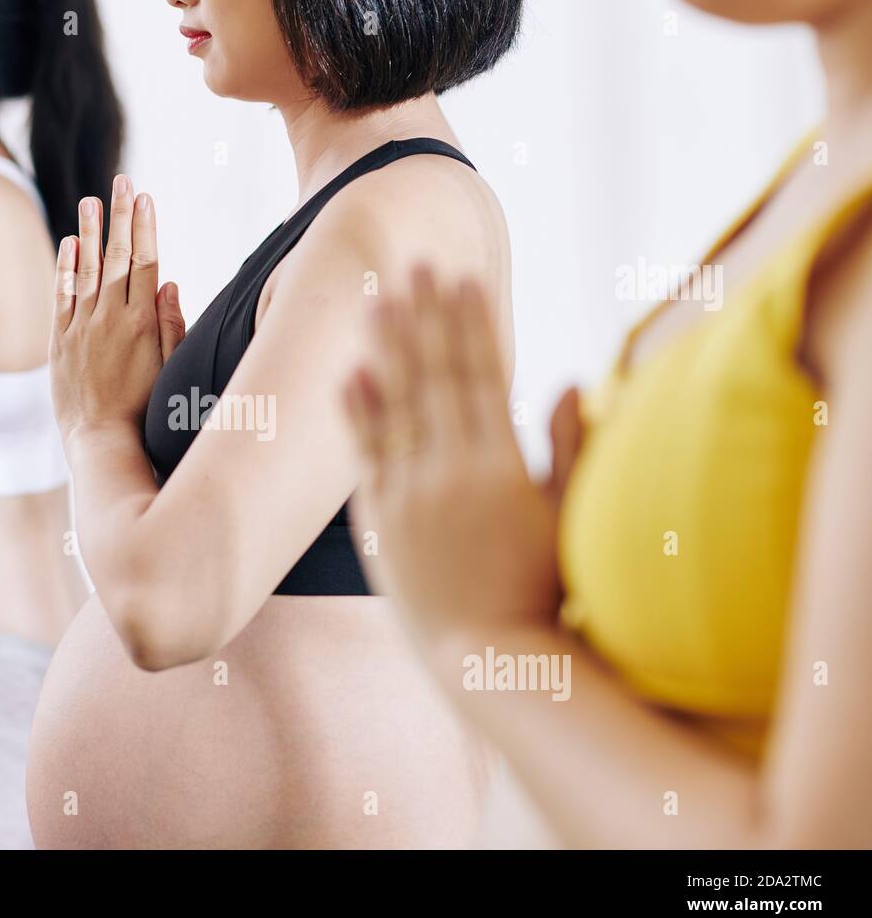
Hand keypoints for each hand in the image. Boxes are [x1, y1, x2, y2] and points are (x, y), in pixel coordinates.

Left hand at [50, 175, 184, 443]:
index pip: (146, 262)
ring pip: (87, 270)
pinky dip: (65, 268)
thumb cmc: (145, 410)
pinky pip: (62, 296)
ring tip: (92, 201)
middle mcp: (110, 318)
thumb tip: (171, 284)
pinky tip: (68, 244)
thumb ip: (172, 326)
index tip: (146, 197)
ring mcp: (82, 327)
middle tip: (122, 181)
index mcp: (142, 323)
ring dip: (90, 232)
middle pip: (118, 257)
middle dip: (121, 216)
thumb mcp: (171, 368)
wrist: (101, 440)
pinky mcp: (61, 341)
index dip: (146, 227)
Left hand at [343, 267, 580, 642]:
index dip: (472, 323)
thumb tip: (566, 382)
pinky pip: (364, 456)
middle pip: (434, 377)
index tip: (465, 277)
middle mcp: (448, 472)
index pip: (482, 376)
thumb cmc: (544, 588)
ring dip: (386, 347)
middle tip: (414, 261)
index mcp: (498, 467)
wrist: (489, 657)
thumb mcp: (570, 517)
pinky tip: (348, 371)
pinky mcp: (379, 521)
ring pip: (394, 406)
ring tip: (377, 296)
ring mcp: (407, 496)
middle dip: (425, 315)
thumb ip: (568, 448)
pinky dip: (356, 412)